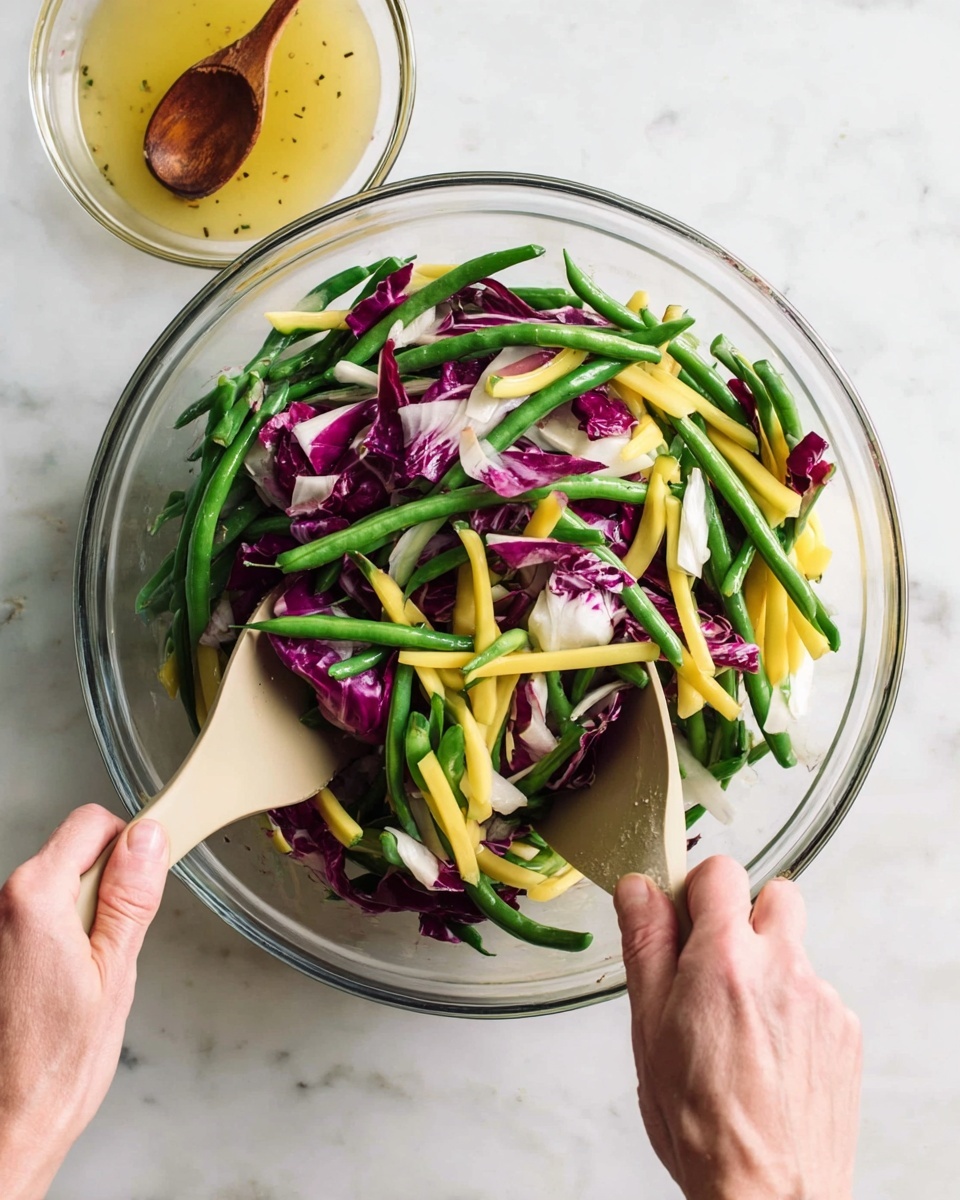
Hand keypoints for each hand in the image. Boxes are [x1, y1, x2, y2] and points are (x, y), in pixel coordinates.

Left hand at [0, 805, 168, 1199]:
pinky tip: (66, 985)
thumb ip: (131, 896)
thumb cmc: (55, 1066)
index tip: (150, 876)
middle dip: (107, 887)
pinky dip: (61, 939)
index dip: (131, 846)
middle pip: (75, 854)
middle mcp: (2, 903)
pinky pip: (40, 919)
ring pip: (59, 888)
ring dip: (84, 916)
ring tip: (88, 976)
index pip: (92, 824)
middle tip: (115, 947)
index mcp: (34, 898)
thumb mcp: (115, 970)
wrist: (8, 1125)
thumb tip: (148, 838)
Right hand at [615, 857, 861, 1199]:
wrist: (769, 1195)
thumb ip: (646, 944)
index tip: (684, 916)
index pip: (721, 872)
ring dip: (769, 968)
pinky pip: (816, 995)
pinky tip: (767, 1055)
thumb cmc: (702, 1125)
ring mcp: (822, 999)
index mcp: (725, 959)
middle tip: (717, 962)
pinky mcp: (846, 1031)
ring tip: (739, 1027)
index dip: (697, 890)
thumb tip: (639, 890)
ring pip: (794, 950)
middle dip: (745, 916)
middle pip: (775, 895)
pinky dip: (793, 1011)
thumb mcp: (648, 1027)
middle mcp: (783, 967)